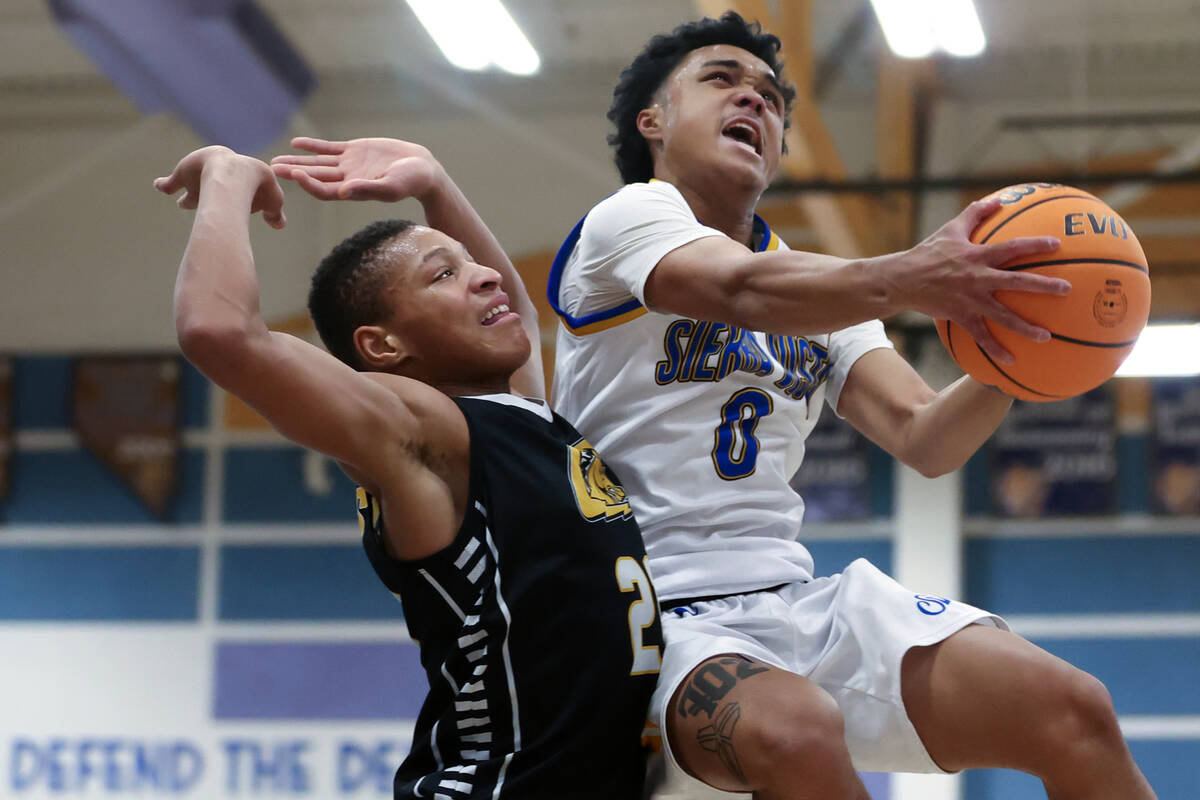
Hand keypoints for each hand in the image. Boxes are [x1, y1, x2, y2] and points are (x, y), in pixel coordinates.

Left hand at [154, 146, 285, 228]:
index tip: (238, 206)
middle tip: (206, 207)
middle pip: (212, 189)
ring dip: (186, 198)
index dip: (238, 198)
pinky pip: (170, 183)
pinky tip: (159, 186)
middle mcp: (216, 174)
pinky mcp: (181, 177)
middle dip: (209, 196)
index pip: (238, 187)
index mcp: (239, 173)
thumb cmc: (256, 186)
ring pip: (192, 189)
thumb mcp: (274, 199)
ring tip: (180, 202)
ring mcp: (197, 176)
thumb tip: (278, 223)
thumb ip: (274, 211)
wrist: (233, 175)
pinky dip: (164, 185)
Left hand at [270, 137, 445, 202]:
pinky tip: (296, 143)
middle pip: (315, 176)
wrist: (423, 168)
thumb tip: (343, 192)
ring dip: (298, 161)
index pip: (325, 190)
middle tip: (273, 168)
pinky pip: (329, 148)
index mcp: (354, 191)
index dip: (309, 184)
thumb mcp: (391, 186)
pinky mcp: (355, 151)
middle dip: (294, 172)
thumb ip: (367, 189)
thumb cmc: (410, 182)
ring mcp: (350, 165)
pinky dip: (313, 146)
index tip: (295, 175)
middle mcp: (347, 179)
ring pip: (318, 163)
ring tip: (276, 160)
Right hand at [892, 197, 1068, 363]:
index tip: (1058, 245)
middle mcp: (978, 278)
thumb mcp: (951, 229)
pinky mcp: (961, 316)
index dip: (1035, 245)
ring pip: (1003, 315)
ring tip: (1047, 336)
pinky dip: (995, 349)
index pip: (1012, 248)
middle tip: (1066, 290)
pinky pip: (981, 336)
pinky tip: (1011, 360)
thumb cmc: (927, 252)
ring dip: (1026, 327)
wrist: (902, 280)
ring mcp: (971, 300)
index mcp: (978, 255)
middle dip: (1043, 286)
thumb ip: (975, 213)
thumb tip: (997, 199)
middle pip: (1016, 282)